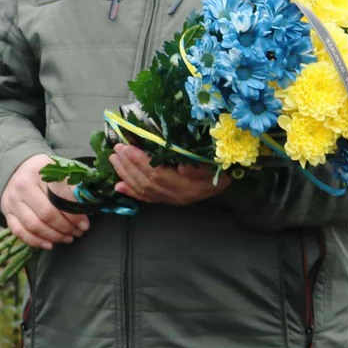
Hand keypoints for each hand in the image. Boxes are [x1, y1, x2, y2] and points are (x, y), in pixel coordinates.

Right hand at [0, 153, 89, 250]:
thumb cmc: (44, 173)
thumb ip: (73, 185)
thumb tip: (88, 204)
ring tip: (67, 238)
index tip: (85, 224)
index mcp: (39, 172)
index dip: (74, 214)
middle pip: (46, 213)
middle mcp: (23, 186)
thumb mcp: (59, 171)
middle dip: (65, 227)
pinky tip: (50, 244)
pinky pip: (20, 232)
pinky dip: (35, 241)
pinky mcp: (7, 212)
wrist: (17, 169)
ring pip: (33, 225)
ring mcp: (12, 200)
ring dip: (54, 236)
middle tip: (77, 232)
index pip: (59, 197)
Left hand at [110, 143, 226, 205]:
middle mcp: (177, 195)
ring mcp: (172, 199)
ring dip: (126, 174)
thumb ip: (200, 167)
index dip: (139, 161)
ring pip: (144, 189)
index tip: (126, 147)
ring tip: (114, 160)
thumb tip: (183, 167)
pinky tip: (119, 186)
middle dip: (128, 165)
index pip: (157, 173)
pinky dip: (131, 192)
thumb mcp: (217, 163)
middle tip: (116, 149)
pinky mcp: (170, 200)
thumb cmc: (225, 166)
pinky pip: (147, 198)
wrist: (233, 179)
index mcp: (188, 186)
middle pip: (146, 182)